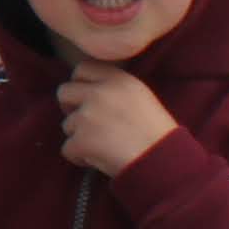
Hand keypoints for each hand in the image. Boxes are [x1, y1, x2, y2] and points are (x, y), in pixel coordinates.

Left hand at [53, 67, 176, 176]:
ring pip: (67, 125)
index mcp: (118, 80)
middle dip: (69, 107)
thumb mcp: (141, 98)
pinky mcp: (81, 140)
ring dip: (79, 137)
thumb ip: (115, 90)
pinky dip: (79, 157)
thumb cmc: (158, 135)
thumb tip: (88, 93)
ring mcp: (87, 116)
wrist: (164, 160)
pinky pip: (67, 149)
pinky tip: (99, 160)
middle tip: (84, 123)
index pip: (82, 68)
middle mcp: (100, 93)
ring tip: (104, 146)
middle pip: (64, 91)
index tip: (83, 97)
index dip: (79, 83)